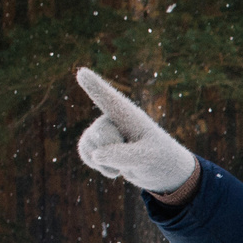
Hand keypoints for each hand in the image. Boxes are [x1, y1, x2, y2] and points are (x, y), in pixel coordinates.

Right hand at [75, 67, 199, 197]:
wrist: (161, 170)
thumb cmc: (161, 158)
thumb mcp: (149, 158)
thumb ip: (124, 156)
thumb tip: (96, 155)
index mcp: (129, 115)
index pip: (110, 99)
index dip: (95, 86)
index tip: (82, 72)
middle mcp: (113, 118)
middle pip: (99, 135)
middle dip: (114, 153)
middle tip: (137, 155)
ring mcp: (102, 130)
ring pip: (89, 146)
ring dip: (107, 163)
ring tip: (129, 161)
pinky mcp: (96, 144)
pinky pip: (85, 154)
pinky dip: (100, 167)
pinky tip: (116, 168)